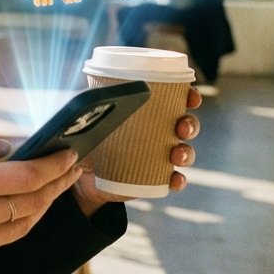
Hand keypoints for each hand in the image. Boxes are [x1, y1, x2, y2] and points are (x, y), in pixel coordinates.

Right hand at [0, 126, 82, 273]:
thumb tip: (5, 146)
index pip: (27, 176)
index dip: (54, 165)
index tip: (69, 154)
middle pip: (34, 202)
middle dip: (59, 183)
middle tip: (73, 169)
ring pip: (25, 225)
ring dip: (43, 205)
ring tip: (54, 187)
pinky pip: (1, 241)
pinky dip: (11, 222)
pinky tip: (13, 209)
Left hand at [72, 86, 202, 214]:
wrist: (82, 176)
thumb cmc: (89, 139)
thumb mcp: (88, 120)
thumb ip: (89, 105)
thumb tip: (89, 94)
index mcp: (148, 112)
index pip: (175, 100)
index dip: (189, 96)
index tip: (191, 97)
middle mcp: (159, 132)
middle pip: (186, 125)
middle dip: (190, 124)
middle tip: (181, 127)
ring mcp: (159, 156)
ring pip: (185, 151)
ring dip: (186, 152)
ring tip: (176, 154)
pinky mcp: (155, 178)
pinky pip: (174, 179)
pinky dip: (178, 180)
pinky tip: (174, 179)